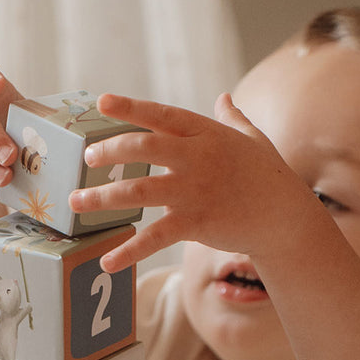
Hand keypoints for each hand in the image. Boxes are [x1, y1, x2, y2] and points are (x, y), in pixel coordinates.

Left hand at [69, 92, 309, 270]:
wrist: (284, 217)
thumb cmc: (269, 177)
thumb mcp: (252, 139)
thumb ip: (232, 118)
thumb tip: (224, 98)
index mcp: (205, 134)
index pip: (161, 116)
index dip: (131, 108)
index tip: (103, 102)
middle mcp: (196, 158)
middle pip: (143, 148)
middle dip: (110, 151)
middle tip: (87, 157)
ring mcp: (194, 191)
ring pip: (138, 191)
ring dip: (102, 197)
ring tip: (75, 202)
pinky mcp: (195, 223)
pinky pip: (154, 238)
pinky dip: (128, 251)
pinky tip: (106, 261)